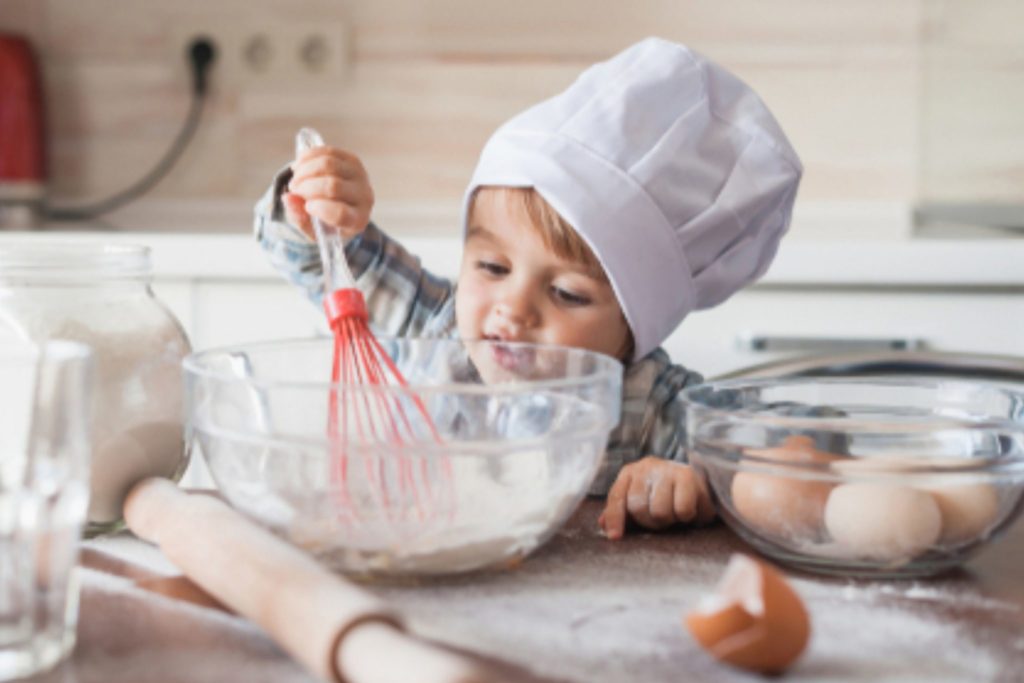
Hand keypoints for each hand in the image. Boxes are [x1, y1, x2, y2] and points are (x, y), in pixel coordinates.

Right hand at [283, 146, 374, 240]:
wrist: (344, 207)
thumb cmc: (327, 222)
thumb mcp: (312, 229)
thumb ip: (299, 218)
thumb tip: (288, 198)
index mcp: (357, 220)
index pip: (340, 213)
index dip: (319, 208)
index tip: (307, 206)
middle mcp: (364, 197)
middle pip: (332, 186)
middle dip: (305, 186)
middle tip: (294, 190)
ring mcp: (360, 176)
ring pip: (328, 164)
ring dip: (304, 170)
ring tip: (296, 179)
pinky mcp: (353, 160)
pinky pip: (328, 152)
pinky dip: (308, 157)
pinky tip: (299, 166)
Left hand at [598, 457, 714, 539]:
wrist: (701, 483)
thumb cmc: (666, 496)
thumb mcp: (641, 503)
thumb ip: (621, 513)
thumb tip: (603, 524)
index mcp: (629, 473)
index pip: (616, 496)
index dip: (615, 518)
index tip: (615, 537)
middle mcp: (646, 467)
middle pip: (637, 507)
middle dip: (650, 521)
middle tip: (662, 518)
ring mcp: (667, 469)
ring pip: (660, 511)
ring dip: (670, 520)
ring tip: (676, 513)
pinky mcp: (688, 476)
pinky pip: (682, 510)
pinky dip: (687, 516)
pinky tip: (690, 509)